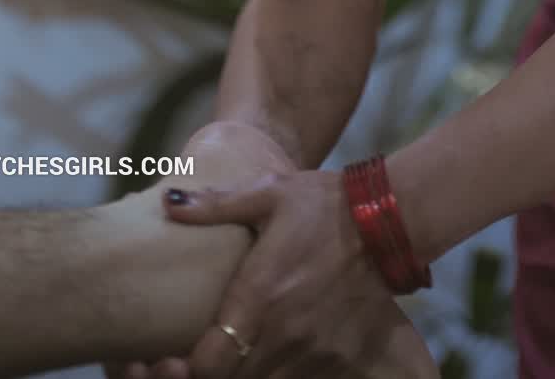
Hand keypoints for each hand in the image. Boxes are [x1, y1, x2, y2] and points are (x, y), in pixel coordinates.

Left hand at [157, 166, 419, 376]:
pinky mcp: (338, 359)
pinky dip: (280, 371)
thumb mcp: (268, 193)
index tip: (177, 354)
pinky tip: (274, 349)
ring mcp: (312, 352)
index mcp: (258, 296)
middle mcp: (282, 333)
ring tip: (240, 348)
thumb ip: (216, 205)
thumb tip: (169, 203)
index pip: (208, 364)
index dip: (187, 367)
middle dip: (216, 368)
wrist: (385, 222)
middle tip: (208, 350)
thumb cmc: (321, 205)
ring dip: (248, 369)